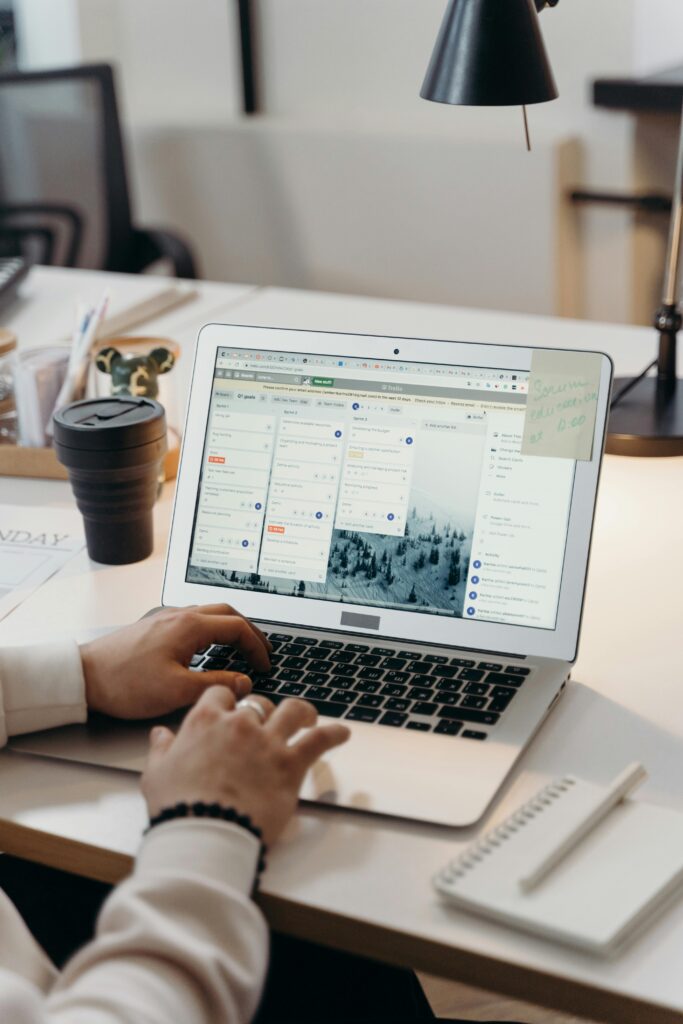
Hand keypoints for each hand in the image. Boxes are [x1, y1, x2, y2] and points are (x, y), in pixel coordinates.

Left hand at [80, 604, 270, 719]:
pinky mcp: (154, 627)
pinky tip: (208, 649)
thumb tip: (244, 682)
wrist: (83, 676)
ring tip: (240, 649)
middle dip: (249, 630)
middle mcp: (179, 615)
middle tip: (261, 650)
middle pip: (227, 612)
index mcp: (189, 626)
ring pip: (209, 613)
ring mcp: (165, 619)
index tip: (265, 664)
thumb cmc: (124, 683)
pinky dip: (211, 630)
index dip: (257, 646)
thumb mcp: (176, 690)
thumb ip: (216, 684)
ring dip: (230, 628)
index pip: (238, 627)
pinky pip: (193, 620)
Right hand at [141, 688, 349, 846]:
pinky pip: (320, 740)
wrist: (206, 831)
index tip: (230, 709)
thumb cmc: (178, 806)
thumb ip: (161, 749)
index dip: (226, 701)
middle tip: (267, 721)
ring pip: (293, 711)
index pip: (220, 695)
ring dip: (302, 711)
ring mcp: (268, 741)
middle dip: (263, 710)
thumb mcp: (156, 775)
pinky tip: (342, 733)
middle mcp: (239, 724)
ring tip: (308, 716)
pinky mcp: (291, 763)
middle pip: (258, 703)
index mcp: (206, 721)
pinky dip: (334, 734)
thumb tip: (160, 734)